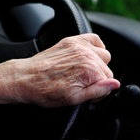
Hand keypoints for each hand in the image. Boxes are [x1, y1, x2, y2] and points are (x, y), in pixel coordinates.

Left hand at [5, 33, 120, 106]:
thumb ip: (98, 91)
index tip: (88, 95)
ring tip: (83, 73)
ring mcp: (80, 46)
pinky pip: (95, 39)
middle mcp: (87, 55)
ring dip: (98, 64)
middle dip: (98, 79)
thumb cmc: (45, 91)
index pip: (109, 83)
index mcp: (90, 71)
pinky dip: (95, 47)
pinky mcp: (72, 41)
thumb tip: (114, 84)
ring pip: (104, 56)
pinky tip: (87, 57)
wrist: (25, 78)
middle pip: (107, 70)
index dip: (99, 92)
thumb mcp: (74, 99)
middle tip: (82, 86)